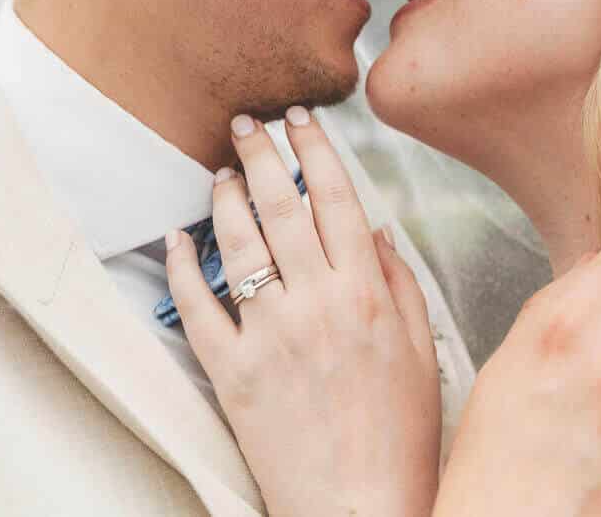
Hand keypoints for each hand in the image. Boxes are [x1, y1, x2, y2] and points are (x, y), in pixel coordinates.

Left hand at [165, 107, 440, 516]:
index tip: (301, 123)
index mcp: (366, 295)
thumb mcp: (422, 353)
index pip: (337, 199)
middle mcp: (316, 304)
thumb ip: (400, 283)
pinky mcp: (232, 373)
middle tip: (248, 123)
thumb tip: (377, 228)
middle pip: (282, 207)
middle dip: (263, 154)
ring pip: (239, 244)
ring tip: (223, 171)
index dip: (317, 151)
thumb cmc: (398, 438)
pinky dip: (184, 267)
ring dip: (227, 197)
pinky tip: (179, 238)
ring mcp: (269, 337)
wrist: (360, 509)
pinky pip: (198, 308)